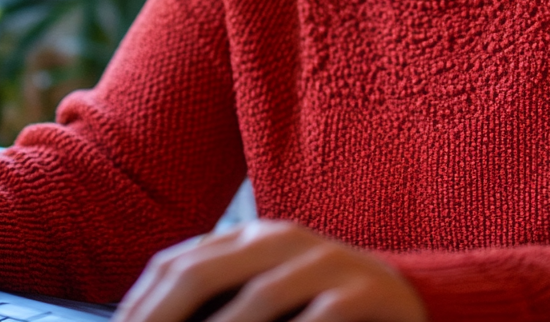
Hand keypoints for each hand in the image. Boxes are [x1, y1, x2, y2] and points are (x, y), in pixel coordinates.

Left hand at [112, 220, 427, 321]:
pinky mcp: (360, 291)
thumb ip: (220, 299)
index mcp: (249, 235)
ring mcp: (322, 261)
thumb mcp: (266, 291)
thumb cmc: (321, 303)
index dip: (140, 305)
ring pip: (255, 299)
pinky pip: (316, 320)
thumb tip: (149, 321)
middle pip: (200, 274)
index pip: (174, 263)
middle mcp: (279, 238)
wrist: (409, 298)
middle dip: (160, 321)